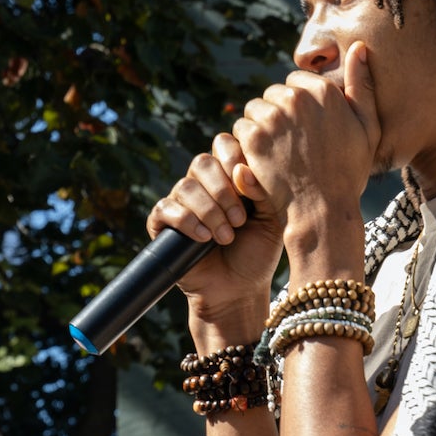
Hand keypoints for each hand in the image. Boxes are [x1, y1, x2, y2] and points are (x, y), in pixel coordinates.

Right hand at [146, 134, 287, 325]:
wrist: (238, 290)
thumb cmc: (257, 254)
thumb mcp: (272, 220)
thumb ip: (263, 191)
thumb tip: (240, 170)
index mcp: (230, 176)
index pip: (224, 144)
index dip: (233, 156)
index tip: (247, 184)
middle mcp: (204, 185)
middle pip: (202, 162)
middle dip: (223, 191)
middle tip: (239, 219)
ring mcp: (182, 203)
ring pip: (186, 186)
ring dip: (209, 211)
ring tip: (226, 236)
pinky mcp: (163, 224)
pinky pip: (165, 208)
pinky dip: (186, 221)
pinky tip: (203, 238)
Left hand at [234, 42, 379, 240]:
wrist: (322, 210)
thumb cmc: (348, 172)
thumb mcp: (368, 127)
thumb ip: (362, 85)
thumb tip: (358, 46)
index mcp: (324, 90)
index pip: (296, 82)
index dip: (300, 106)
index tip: (305, 130)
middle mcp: (297, 98)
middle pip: (274, 93)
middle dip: (278, 113)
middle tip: (291, 144)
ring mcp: (273, 117)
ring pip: (255, 109)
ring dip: (260, 126)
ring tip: (277, 152)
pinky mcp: (253, 138)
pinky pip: (241, 128)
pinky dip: (247, 143)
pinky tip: (263, 160)